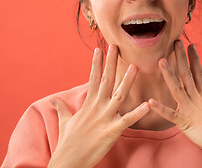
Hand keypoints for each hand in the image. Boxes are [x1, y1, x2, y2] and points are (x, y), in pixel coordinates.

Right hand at [48, 45, 149, 167]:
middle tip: (116, 46)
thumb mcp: (65, 121)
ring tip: (135, 66)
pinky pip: (128, 120)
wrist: (68, 162)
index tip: (99, 49)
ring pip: (119, 95)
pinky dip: (138, 112)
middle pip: (106, 80)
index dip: (97, 63)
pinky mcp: (112, 131)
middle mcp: (97, 107)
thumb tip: (54, 100)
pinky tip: (148, 104)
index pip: (93, 78)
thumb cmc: (68, 142)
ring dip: (127, 81)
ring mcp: (105, 118)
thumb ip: (62, 108)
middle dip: (111, 62)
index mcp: (88, 103)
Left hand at [149, 40, 201, 166]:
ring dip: (169, 75)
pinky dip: (161, 109)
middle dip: (180, 58)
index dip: (194, 59)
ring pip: (177, 89)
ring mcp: (191, 110)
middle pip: (186, 75)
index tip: (191, 45)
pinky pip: (171, 115)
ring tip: (161, 61)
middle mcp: (196, 99)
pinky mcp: (186, 123)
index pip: (198, 73)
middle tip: (175, 42)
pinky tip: (150, 101)